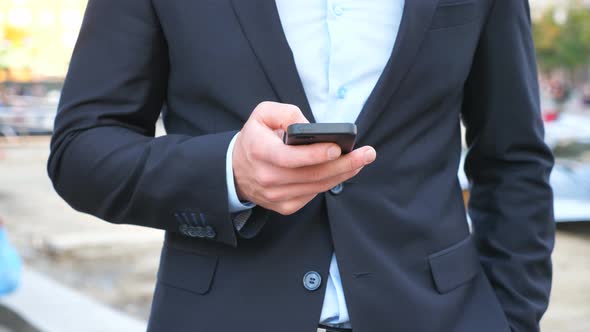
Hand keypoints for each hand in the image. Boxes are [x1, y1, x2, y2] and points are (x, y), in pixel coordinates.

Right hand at [233, 101, 376, 214]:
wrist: (236, 170)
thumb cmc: (254, 138)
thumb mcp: (263, 115)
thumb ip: (287, 114)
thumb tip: (312, 128)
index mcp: (259, 151)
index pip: (291, 157)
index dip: (316, 154)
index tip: (339, 148)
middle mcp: (267, 177)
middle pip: (312, 175)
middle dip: (344, 164)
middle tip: (367, 154)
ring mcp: (276, 195)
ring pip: (316, 187)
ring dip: (343, 174)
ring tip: (361, 161)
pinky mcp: (284, 206)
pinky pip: (313, 195)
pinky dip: (330, 183)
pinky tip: (343, 171)